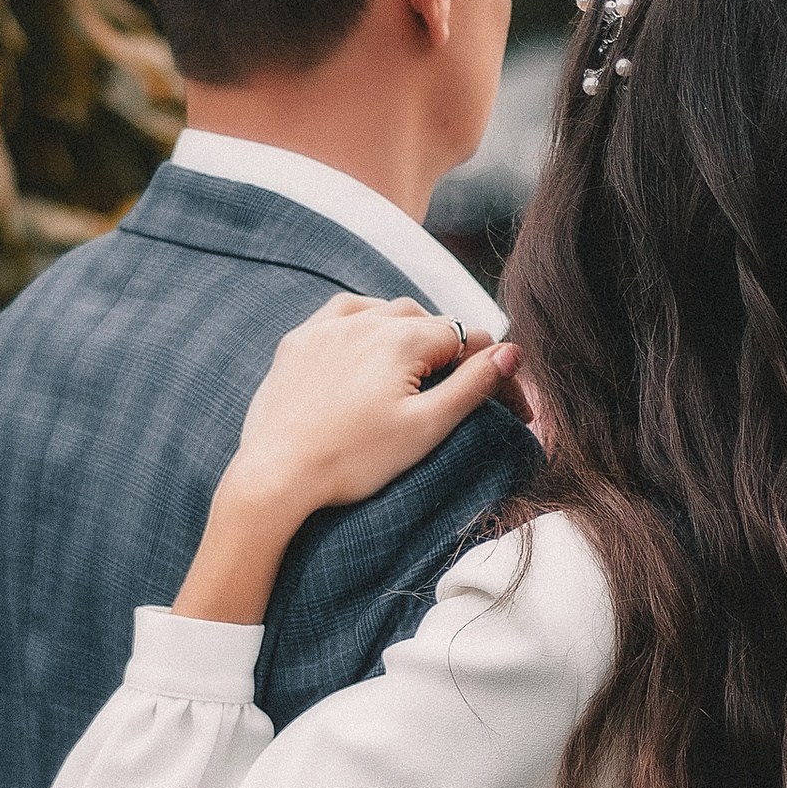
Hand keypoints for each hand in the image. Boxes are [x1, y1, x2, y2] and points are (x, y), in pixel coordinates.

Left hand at [172, 296, 520, 624]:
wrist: (276, 476)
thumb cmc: (354, 461)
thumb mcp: (426, 428)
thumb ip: (472, 386)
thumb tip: (511, 352)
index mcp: (402, 340)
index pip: (465, 337)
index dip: (490, 366)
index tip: (504, 398)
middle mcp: (364, 321)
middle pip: (426, 321)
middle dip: (449, 347)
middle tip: (460, 384)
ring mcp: (325, 329)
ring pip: (384, 311)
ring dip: (407, 330)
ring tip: (418, 363)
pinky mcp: (296, 343)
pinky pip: (340, 314)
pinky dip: (363, 321)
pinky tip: (366, 340)